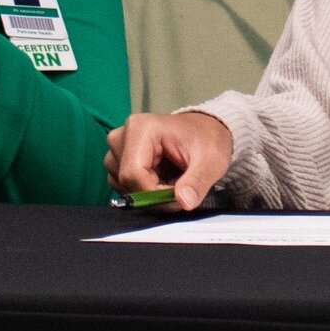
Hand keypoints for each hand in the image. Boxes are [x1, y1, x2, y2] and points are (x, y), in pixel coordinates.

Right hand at [105, 112, 232, 210]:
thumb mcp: (211, 161)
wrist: (204, 131)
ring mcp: (118, 146)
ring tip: (171, 180)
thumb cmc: (207, 140)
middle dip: (152, 194)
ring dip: (147, 192)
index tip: (177, 197)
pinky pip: (121, 184)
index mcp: (141, 128)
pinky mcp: (118, 158)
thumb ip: (197, 181)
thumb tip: (184, 202)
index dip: (153, 193)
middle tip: (178, 189)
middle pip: (126, 180)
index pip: (133, 173)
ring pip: (122, 184)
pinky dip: (141, 189)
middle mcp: (123, 135)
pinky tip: (160, 179)